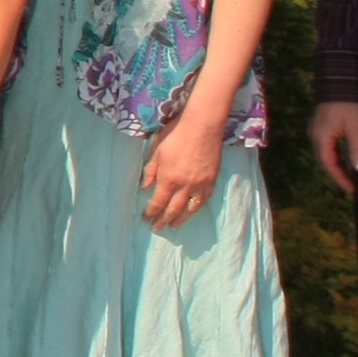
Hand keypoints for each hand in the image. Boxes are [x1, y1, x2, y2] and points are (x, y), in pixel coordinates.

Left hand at [140, 111, 223, 230]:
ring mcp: (201, 184)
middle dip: (164, 220)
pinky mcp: (212, 180)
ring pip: (191, 208)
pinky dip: (197, 208)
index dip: (152, 213)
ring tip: (175, 226)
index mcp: (169, 179)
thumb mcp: (156, 152)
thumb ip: (150, 171)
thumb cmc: (175, 136)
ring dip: (182, 219)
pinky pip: (204, 200)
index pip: (158, 202)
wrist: (202, 128)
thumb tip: (144, 187)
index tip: (147, 219)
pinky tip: (192, 211)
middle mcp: (185, 185)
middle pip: (174, 209)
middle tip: (158, 229)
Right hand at [316, 100, 357, 195]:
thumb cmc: (348, 106)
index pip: (329, 165)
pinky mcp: (320, 128)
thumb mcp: (356, 128)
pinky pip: (327, 148)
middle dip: (338, 175)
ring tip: (351, 176)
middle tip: (352, 186)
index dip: (340, 179)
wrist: (338, 83)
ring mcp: (315, 132)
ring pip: (325, 155)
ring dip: (337, 166)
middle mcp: (314, 137)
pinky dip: (336, 157)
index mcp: (321, 139)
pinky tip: (346, 160)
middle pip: (325, 162)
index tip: (352, 190)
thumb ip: (357, 149)